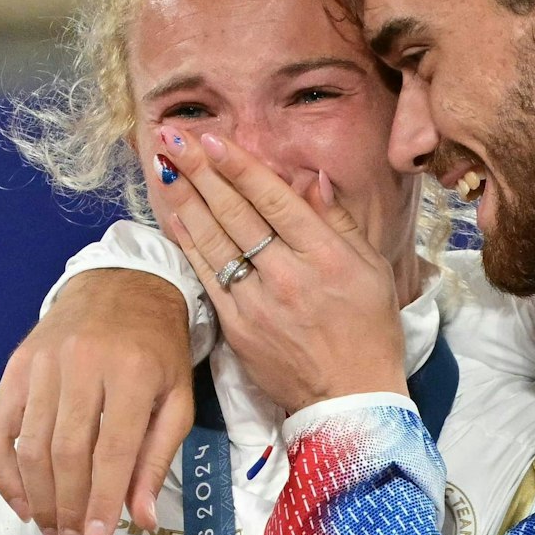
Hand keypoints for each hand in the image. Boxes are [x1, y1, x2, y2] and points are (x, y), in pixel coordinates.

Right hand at [0, 269, 192, 534]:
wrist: (123, 285)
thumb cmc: (157, 348)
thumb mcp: (177, 398)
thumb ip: (159, 457)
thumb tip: (142, 517)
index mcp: (132, 373)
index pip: (111, 451)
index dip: (100, 501)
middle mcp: (83, 366)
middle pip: (66, 453)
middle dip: (67, 507)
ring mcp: (44, 364)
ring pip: (30, 445)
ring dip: (37, 498)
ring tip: (50, 531)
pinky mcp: (16, 365)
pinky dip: (3, 470)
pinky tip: (20, 500)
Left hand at [155, 129, 407, 414]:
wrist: (351, 399)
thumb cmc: (370, 330)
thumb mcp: (373, 270)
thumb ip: (339, 221)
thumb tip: (310, 178)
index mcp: (327, 256)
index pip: (275, 200)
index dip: (239, 166)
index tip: (212, 138)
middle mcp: (289, 275)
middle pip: (236, 212)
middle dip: (200, 169)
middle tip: (171, 136)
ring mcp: (258, 302)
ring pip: (214, 240)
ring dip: (184, 198)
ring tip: (161, 163)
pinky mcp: (237, 326)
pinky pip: (207, 274)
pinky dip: (188, 242)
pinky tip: (173, 214)